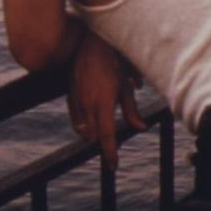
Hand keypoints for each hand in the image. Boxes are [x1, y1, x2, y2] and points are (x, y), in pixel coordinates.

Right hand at [66, 31, 146, 170]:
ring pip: (82, 129)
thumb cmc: (114, 63)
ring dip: (92, 136)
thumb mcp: (126, 87)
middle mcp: (88, 104)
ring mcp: (77, 100)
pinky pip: (74, 118)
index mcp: (104, 103)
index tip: (113, 166)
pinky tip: (90, 124)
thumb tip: (140, 128)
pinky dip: (82, 125)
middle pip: (94, 136)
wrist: (92, 44)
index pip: (106, 136)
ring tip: (102, 136)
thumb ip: (131, 110)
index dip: (110, 153)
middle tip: (113, 148)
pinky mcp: (70, 95)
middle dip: (103, 145)